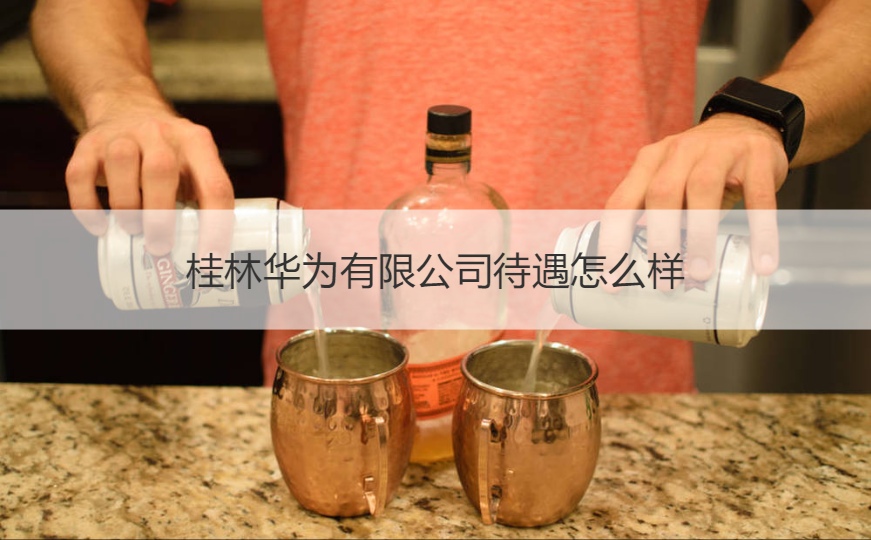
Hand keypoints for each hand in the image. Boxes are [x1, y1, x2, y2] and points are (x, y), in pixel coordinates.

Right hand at [66, 96, 234, 256]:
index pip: (215, 186)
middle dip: (160, 217)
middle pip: (161, 170)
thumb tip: (203, 255)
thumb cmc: (169, 154)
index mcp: (197, 143)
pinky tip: (100, 226)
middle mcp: (160, 134)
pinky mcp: (88, 144)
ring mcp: (122, 136)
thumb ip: (200, 200)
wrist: (127, 108)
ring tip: (133, 229)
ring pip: (121, 164)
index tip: (210, 260)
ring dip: (127, 206)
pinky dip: (88, 207)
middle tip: (160, 247)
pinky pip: (80, 176)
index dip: (216, 227)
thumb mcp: (194, 166)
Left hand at [600, 113, 788, 284]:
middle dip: (659, 241)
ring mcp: (718, 150)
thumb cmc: (700, 169)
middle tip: (664, 281)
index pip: (621, 202)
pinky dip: (760, 232)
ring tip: (701, 273)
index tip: (612, 278)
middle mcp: (679, 152)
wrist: (749, 124)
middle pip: (661, 194)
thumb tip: (647, 272)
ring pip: (702, 190)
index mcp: (649, 162)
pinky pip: (759, 198)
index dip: (613, 241)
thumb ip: (658, 216)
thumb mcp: (672, 182)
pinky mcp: (757, 156)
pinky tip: (762, 263)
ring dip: (700, 236)